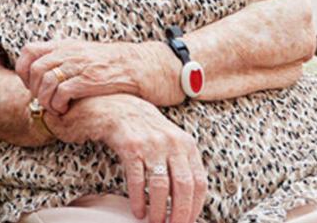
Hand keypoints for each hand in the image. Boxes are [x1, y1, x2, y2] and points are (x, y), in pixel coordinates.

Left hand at [16, 38, 145, 113]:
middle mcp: (68, 53)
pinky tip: (65, 110)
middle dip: (33, 89)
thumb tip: (40, 71)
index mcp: (64, 45)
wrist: (139, 66)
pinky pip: (62, 92)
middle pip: (34, 69)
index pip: (29, 51)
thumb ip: (62, 57)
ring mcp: (79, 66)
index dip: (23, 69)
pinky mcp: (89, 80)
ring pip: (46, 82)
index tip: (29, 84)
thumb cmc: (109, 64)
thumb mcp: (82, 52)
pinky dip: (58, 104)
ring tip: (53, 108)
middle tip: (41, 100)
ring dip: (45, 100)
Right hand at [96, 95, 206, 222]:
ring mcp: (150, 144)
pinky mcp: (130, 147)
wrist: (117, 106)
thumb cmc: (145, 129)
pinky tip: (138, 210)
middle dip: (180, 213)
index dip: (195, 206)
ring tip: (155, 222)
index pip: (199, 182)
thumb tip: (189, 201)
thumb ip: (182, 164)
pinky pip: (137, 179)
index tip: (188, 221)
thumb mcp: (170, 140)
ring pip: (161, 186)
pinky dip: (138, 199)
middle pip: (183, 186)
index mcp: (186, 144)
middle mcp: (171, 143)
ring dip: (159, 210)